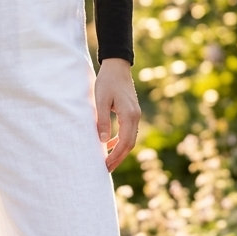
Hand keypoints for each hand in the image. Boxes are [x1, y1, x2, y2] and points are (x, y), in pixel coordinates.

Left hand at [94, 57, 139, 172]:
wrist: (117, 66)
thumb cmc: (107, 81)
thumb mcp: (100, 100)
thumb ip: (102, 120)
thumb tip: (103, 141)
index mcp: (129, 115)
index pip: (125, 142)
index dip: (115, 156)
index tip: (105, 166)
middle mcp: (135, 116)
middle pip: (130, 144)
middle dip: (118, 158)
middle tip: (106, 169)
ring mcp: (135, 114)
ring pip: (130, 139)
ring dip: (120, 151)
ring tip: (107, 161)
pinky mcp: (131, 112)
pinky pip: (128, 131)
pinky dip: (120, 140)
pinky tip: (109, 144)